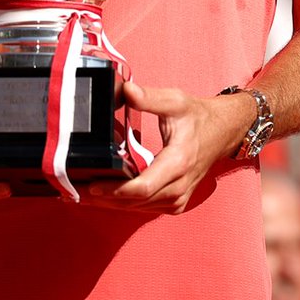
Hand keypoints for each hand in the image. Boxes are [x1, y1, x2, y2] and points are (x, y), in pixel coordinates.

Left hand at [82, 81, 248, 213]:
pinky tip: (106, 196)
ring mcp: (179, 198)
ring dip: (110, 203)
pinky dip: (125, 204)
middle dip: (103, 198)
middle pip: (134, 202)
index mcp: (178, 161)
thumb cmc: (200, 116)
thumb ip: (149, 97)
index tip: (92, 184)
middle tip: (74, 191)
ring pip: (138, 209)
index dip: (114, 190)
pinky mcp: (177, 203)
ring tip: (82, 194)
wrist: (225, 131)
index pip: (143, 187)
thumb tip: (124, 89)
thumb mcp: (176, 101)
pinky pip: (146, 209)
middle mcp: (179, 185)